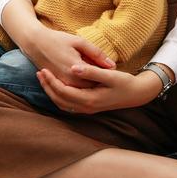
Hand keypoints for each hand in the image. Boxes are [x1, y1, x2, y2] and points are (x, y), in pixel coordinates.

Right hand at [21, 28, 115, 88]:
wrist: (35, 43)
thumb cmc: (58, 39)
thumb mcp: (79, 42)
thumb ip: (96, 54)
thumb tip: (112, 65)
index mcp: (75, 70)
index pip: (97, 82)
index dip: (106, 80)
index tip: (112, 75)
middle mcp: (68, 81)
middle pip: (90, 90)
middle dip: (99, 86)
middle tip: (106, 80)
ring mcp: (62, 85)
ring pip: (80, 94)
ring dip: (89, 91)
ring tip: (97, 83)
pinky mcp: (57, 85)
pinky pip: (71, 94)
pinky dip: (79, 92)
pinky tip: (84, 85)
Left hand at [37, 64, 163, 113]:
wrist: (137, 94)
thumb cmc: (125, 82)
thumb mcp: (110, 75)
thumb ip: (91, 71)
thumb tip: (73, 68)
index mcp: (90, 99)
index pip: (63, 92)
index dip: (51, 81)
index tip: (43, 69)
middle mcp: (86, 107)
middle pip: (59, 99)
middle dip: (47, 86)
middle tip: (39, 72)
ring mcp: (87, 109)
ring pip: (62, 104)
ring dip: (51, 92)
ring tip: (44, 78)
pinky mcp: (88, 107)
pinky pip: (68, 104)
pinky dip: (59, 96)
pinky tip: (56, 85)